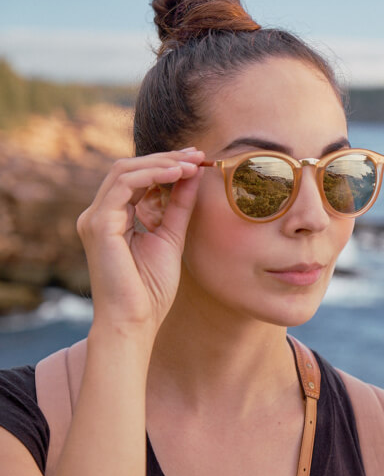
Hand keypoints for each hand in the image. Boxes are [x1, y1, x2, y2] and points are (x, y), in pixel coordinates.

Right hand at [77, 148, 205, 336]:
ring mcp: (95, 218)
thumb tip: (193, 174)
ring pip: (124, 170)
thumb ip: (178, 205)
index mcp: (113, 217)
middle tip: (197, 155)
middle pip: (128, 168)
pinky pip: (124, 185)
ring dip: (161, 163)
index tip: (196, 159)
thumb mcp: (171, 236)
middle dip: (166, 158)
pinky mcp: (98, 224)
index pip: (136, 178)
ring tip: (192, 163)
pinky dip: (152, 175)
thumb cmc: (151, 289)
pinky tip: (177, 175)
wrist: (135, 320)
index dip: (166, 164)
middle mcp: (99, 214)